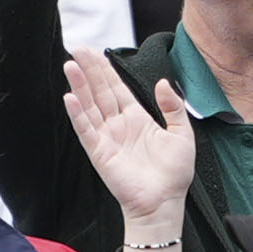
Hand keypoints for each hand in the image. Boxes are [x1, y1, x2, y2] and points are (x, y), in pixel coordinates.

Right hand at [64, 58, 196, 239]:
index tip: (95, 52)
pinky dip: (77, 114)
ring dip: (79, 86)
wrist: (164, 202)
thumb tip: (162, 82)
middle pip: (100, 91)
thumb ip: (173, 107)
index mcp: (136, 118)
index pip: (117, 88)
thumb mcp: (182, 134)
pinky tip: (70, 97)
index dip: (106, 70)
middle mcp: (118, 125)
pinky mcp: (99, 152)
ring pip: (90, 105)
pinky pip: (85, 130)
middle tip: (78, 49)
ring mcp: (106, 138)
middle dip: (89, 70)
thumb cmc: (174, 173)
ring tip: (70, 65)